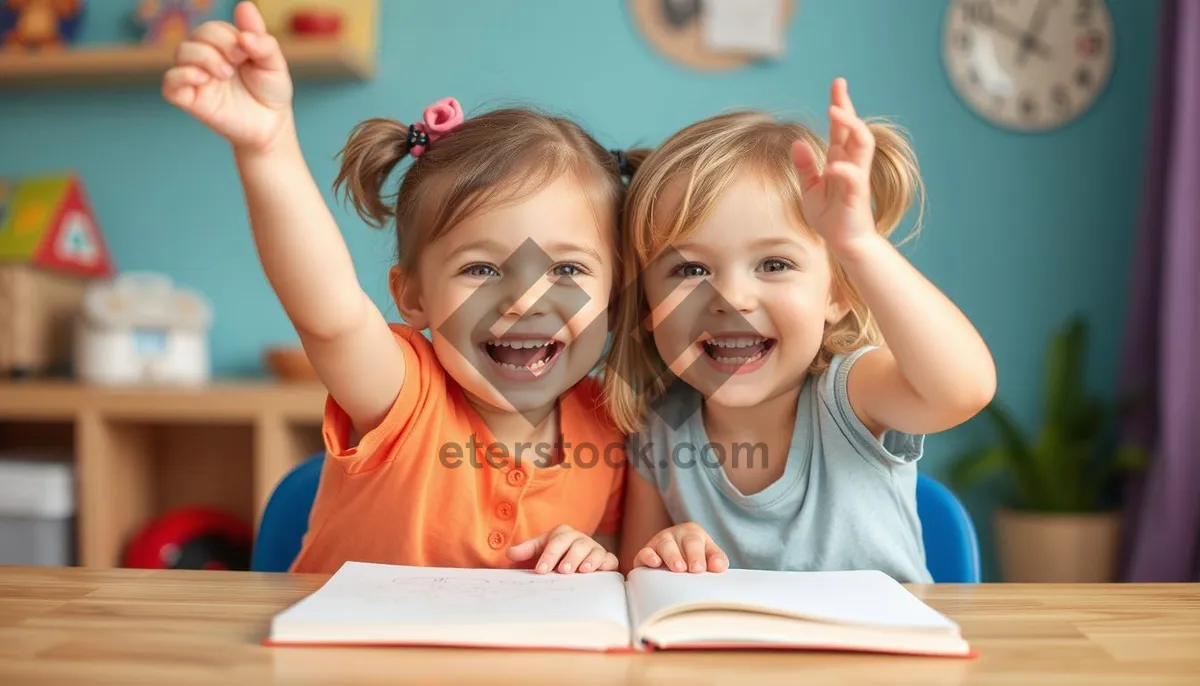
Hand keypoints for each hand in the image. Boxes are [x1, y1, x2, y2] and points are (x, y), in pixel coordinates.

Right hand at [162, 1, 293, 151]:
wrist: (271, 126)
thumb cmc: (270, 92)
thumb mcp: (274, 64)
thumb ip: (262, 40)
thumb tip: (243, 7)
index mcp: (224, 46)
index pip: (213, 28)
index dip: (228, 35)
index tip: (247, 52)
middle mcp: (206, 58)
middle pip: (197, 35)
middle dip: (218, 43)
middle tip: (237, 61)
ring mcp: (196, 78)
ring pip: (181, 53)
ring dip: (204, 57)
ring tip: (225, 74)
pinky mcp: (190, 100)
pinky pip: (170, 84)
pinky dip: (181, 76)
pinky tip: (202, 78)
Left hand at [507, 525, 618, 573]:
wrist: (570, 562)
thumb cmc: (552, 557)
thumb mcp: (537, 551)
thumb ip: (525, 551)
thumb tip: (510, 553)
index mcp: (563, 534)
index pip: (556, 542)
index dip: (549, 555)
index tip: (541, 570)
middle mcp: (580, 539)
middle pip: (577, 545)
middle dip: (570, 557)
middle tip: (563, 571)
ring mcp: (595, 548)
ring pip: (595, 551)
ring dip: (589, 560)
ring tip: (583, 571)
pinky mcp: (606, 560)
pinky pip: (610, 560)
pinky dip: (606, 564)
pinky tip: (601, 571)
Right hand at [633, 522, 727, 572]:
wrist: (672, 565)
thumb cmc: (694, 561)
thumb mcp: (709, 556)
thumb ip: (717, 560)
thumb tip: (719, 566)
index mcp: (693, 533)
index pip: (697, 541)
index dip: (698, 555)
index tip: (700, 569)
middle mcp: (675, 535)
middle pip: (683, 541)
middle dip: (690, 555)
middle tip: (695, 569)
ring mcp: (659, 543)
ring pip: (665, 545)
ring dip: (672, 557)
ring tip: (679, 569)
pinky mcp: (645, 554)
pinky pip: (645, 553)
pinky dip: (648, 557)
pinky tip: (654, 563)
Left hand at [791, 78, 878, 255]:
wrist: (843, 242)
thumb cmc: (829, 216)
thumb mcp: (809, 188)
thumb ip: (804, 166)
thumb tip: (797, 143)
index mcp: (839, 159)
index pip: (841, 127)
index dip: (840, 104)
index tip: (837, 83)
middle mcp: (851, 163)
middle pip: (854, 127)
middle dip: (846, 106)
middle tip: (838, 85)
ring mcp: (856, 177)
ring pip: (862, 144)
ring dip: (850, 126)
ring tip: (835, 111)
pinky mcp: (857, 195)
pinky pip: (855, 177)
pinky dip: (844, 169)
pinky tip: (832, 165)